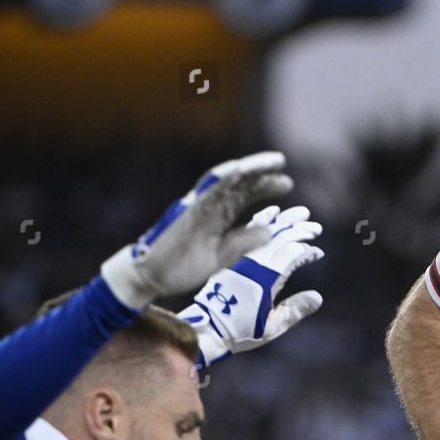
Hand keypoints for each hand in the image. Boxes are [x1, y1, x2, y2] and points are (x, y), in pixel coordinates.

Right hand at [100, 152, 292, 309]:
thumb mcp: (222, 256)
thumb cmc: (183, 266)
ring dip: (248, 169)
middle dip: (260, 174)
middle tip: (282, 164)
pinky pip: (205, 191)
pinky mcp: (187, 211)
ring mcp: (198, 206)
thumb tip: (269, 232)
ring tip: (272, 162)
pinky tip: (240, 170)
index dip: (264, 188)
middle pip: (238, 184)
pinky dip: (223, 179)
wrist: (152, 276)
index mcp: (218, 216)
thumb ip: (243, 242)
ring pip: (225, 181)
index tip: (287, 183)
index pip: (244, 196)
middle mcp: (210, 206)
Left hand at [178, 205, 323, 366]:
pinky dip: (261, 220)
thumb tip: (317, 297)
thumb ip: (295, 311)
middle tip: (316, 226)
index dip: (306, 251)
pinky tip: (271, 212)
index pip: (290, 255)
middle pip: (279, 239)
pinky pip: (247, 232)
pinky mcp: (232, 258)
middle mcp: (252, 265)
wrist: (206, 328)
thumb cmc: (241, 331)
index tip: (317, 253)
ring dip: (283, 221)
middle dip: (299, 230)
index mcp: (264, 280)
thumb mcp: (271, 327)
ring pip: (264, 232)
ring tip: (300, 213)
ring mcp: (241, 259)